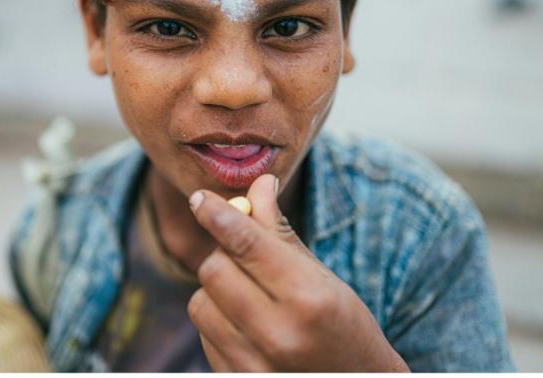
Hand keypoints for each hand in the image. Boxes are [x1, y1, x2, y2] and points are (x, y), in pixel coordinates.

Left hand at [187, 174, 408, 371]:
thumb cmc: (343, 326)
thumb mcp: (321, 276)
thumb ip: (280, 231)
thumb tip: (259, 183)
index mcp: (309, 298)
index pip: (246, 243)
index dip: (216, 215)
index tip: (199, 199)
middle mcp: (280, 335)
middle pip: (214, 269)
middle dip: (223, 254)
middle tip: (244, 257)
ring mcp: (255, 366)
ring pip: (200, 302)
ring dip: (216, 291)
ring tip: (250, 297)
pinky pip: (203, 334)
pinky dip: (217, 320)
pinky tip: (247, 326)